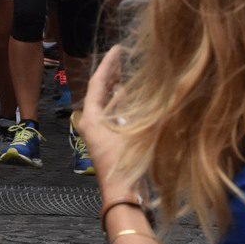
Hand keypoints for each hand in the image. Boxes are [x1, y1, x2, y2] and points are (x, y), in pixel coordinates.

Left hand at [75, 48, 137, 212]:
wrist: (124, 195)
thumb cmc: (126, 164)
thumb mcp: (135, 132)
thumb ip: (141, 109)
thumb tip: (153, 91)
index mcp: (91, 117)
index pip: (98, 83)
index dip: (109, 64)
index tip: (117, 48)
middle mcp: (91, 122)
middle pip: (100, 91)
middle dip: (112, 73)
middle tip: (123, 56)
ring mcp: (99, 132)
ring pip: (107, 103)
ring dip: (118, 88)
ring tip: (128, 71)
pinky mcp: (108, 141)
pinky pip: (113, 114)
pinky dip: (122, 103)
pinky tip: (131, 96)